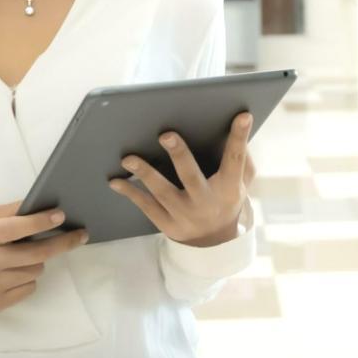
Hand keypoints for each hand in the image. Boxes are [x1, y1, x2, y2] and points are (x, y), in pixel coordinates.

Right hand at [0, 202, 87, 316]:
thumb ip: (13, 212)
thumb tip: (46, 206)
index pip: (17, 228)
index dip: (41, 222)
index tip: (62, 216)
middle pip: (36, 254)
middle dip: (63, 243)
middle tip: (81, 235)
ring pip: (35, 271)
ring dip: (37, 262)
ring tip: (19, 258)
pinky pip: (29, 288)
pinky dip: (27, 279)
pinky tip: (11, 274)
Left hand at [109, 112, 255, 247]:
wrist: (214, 241)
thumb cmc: (226, 198)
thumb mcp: (242, 183)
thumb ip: (242, 159)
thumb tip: (237, 127)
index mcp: (229, 188)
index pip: (235, 159)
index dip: (239, 137)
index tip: (242, 115)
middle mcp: (207, 202)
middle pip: (191, 176)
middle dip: (179, 155)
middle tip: (166, 135)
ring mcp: (185, 215)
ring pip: (163, 192)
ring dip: (145, 173)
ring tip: (128, 158)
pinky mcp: (168, 225)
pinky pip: (146, 206)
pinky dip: (130, 193)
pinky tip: (115, 181)